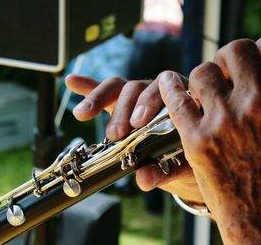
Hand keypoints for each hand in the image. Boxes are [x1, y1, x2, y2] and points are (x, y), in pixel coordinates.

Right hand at [65, 73, 202, 203]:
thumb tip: (143, 178)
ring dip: (100, 99)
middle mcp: (161, 94)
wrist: (185, 168)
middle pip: (140, 87)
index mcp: (182, 102)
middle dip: (124, 108)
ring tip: (84, 115)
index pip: (166, 89)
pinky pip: (107, 93)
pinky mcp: (124, 107)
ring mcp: (141, 99)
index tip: (137, 123)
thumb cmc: (188, 162)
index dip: (150, 101)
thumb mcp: (182, 168)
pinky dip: (89, 88)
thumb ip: (166, 171)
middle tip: (117, 133)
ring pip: (121, 87)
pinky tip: (72, 82)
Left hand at [158, 37, 260, 243]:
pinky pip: (176, 100)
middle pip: (236, 51)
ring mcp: (225, 123)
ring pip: (203, 71)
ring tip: (206, 88)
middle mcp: (260, 107)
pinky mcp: (197, 141)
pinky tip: (168, 84)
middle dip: (232, 57)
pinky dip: (169, 89)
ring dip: (204, 75)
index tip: (259, 55)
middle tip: (229, 70)